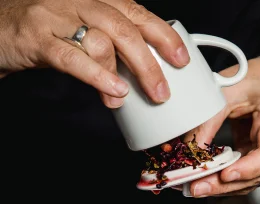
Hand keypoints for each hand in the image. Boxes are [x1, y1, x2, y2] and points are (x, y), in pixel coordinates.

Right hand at [0, 0, 188, 106]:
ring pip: (102, 41)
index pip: (138, 13)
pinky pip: (73, 58)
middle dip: (149, 63)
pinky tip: (112, 92)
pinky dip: (97, 76)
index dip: (164, 35)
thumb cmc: (45, 29)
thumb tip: (147, 73)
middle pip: (125, 28)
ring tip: (126, 97)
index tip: (182, 59)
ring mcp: (56, 16)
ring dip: (120, 75)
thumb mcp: (82, 27)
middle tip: (161, 91)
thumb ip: (111, 43)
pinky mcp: (36, 37)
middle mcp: (79, 1)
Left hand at [186, 58, 259, 196]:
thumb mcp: (228, 90)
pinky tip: (201, 181)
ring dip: (221, 188)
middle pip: (258, 174)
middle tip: (198, 187)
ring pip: (248, 181)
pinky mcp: (251, 158)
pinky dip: (220, 182)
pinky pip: (239, 176)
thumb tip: (190, 149)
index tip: (227, 173)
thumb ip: (209, 119)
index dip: (251, 167)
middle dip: (226, 185)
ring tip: (194, 187)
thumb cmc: (255, 81)